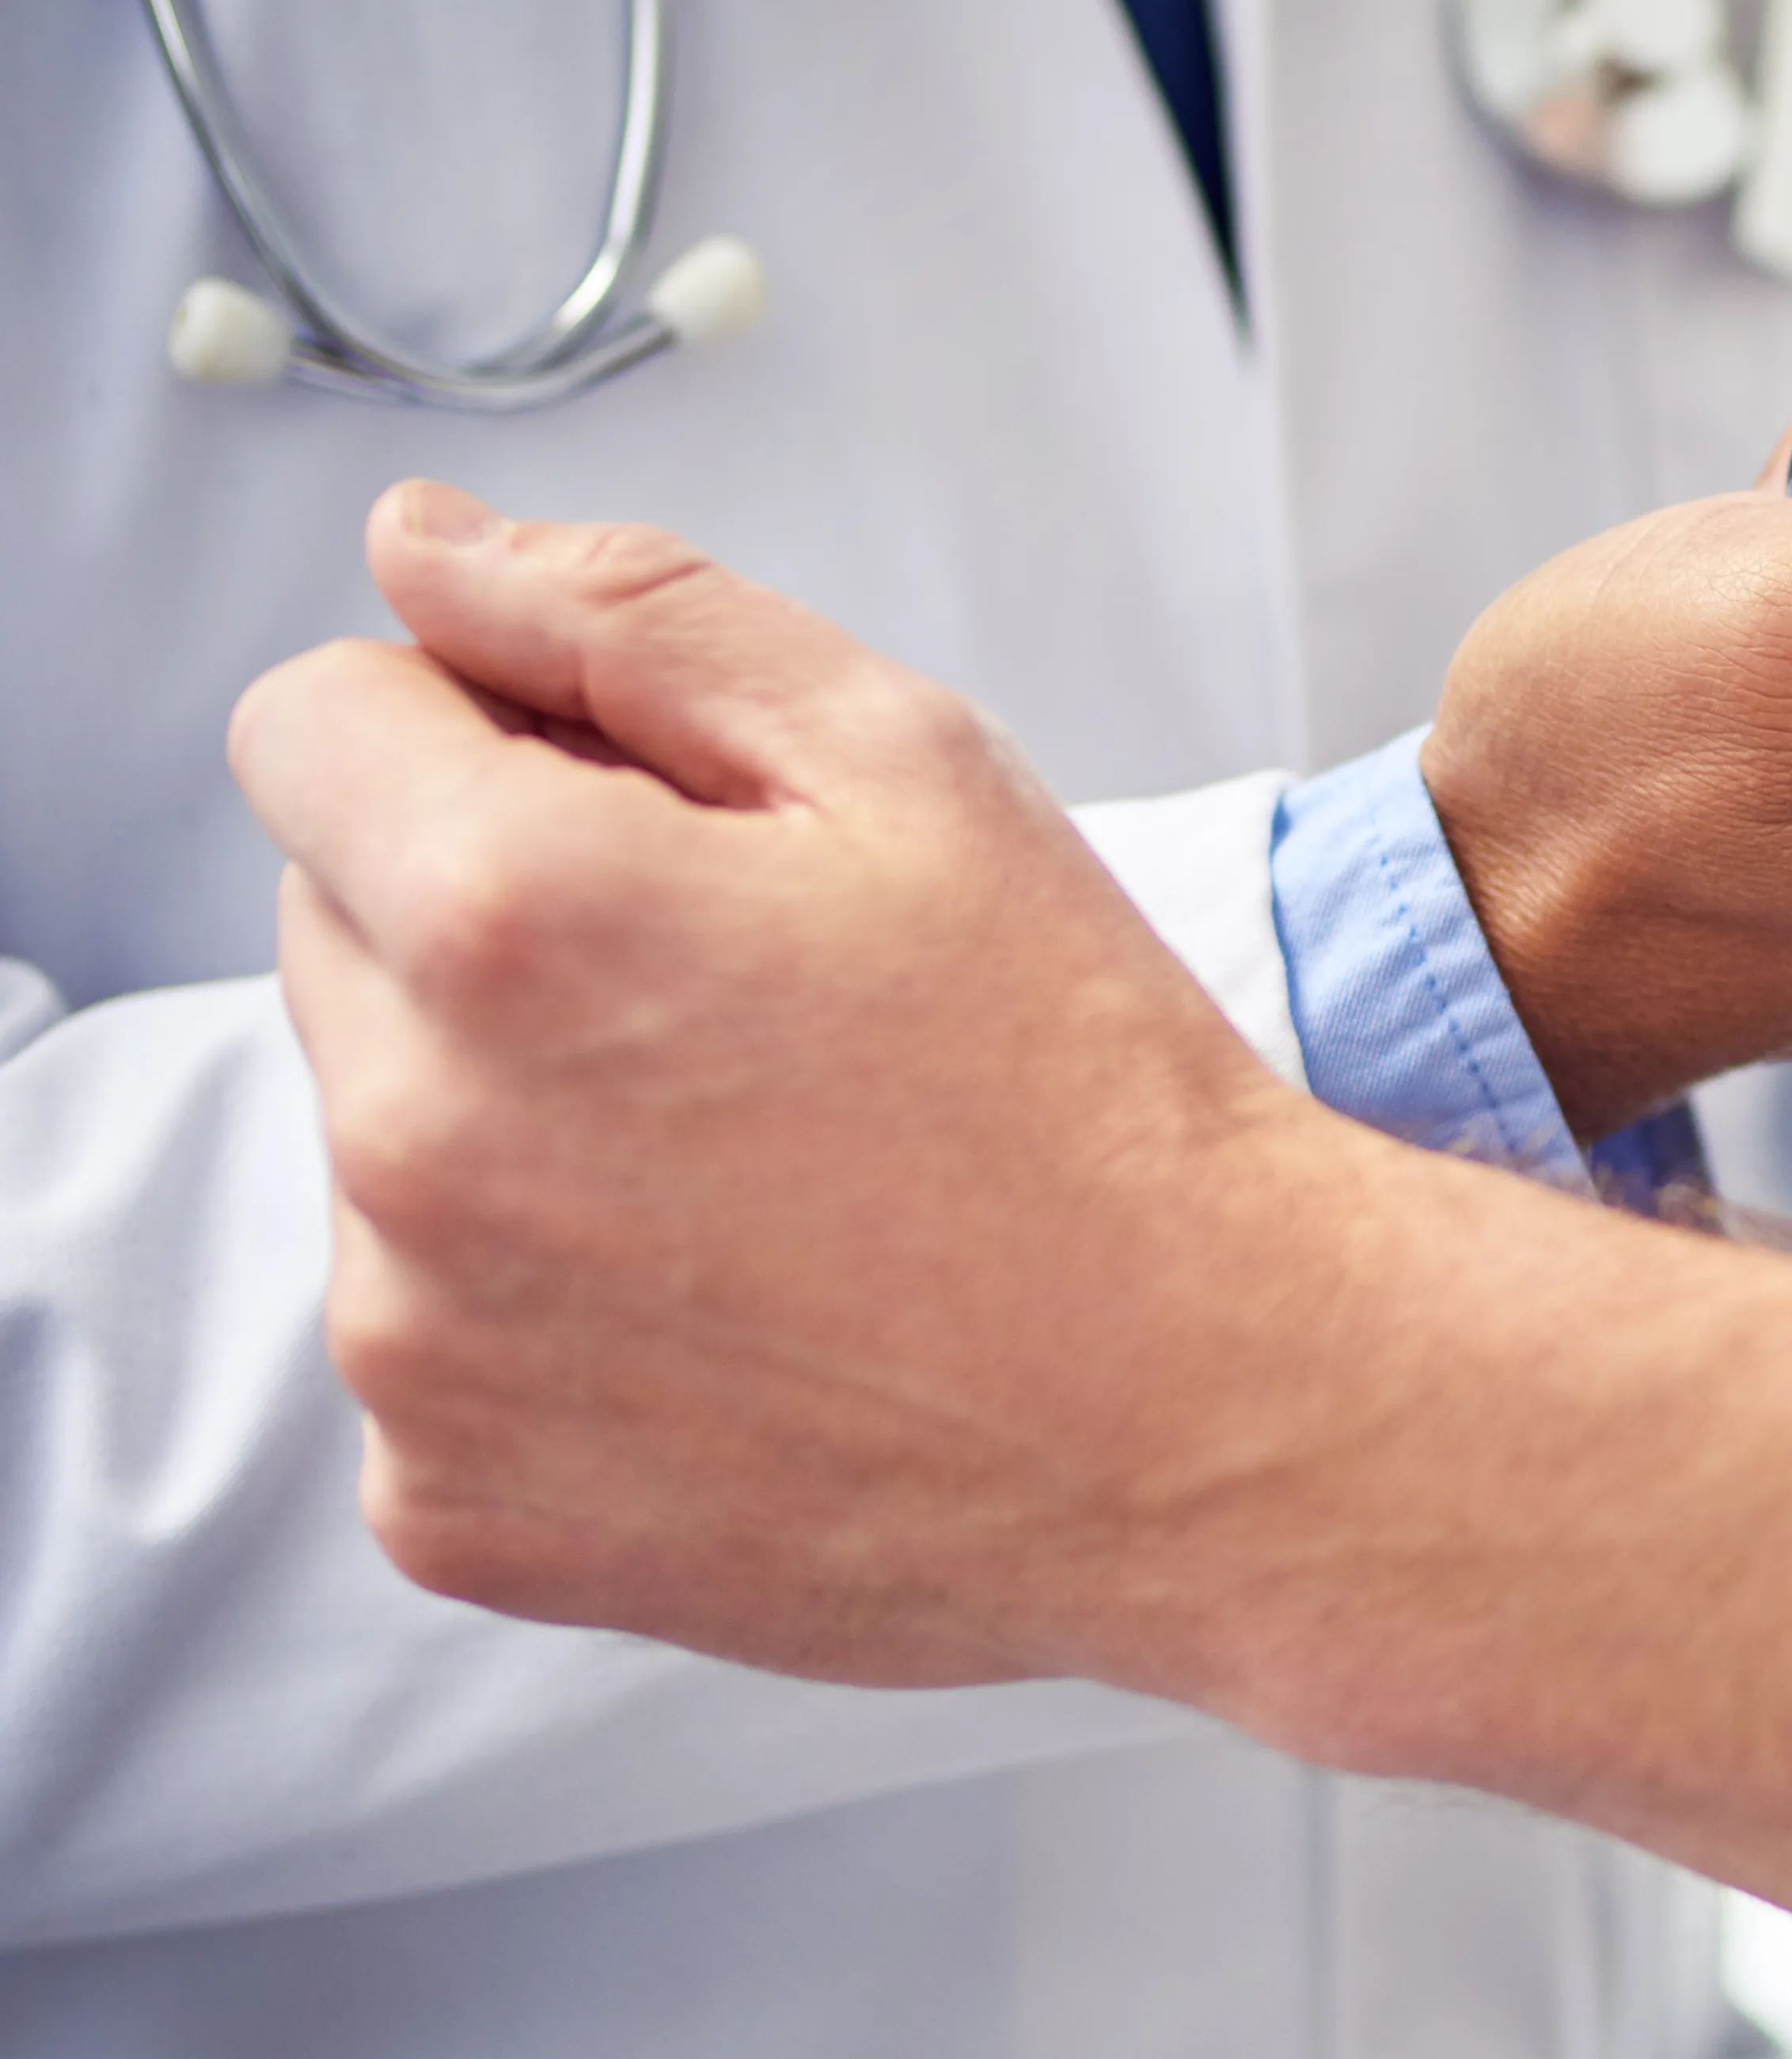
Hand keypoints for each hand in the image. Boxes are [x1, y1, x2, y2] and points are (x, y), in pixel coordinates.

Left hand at [224, 482, 1404, 1694]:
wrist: (1219, 1416)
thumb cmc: (1089, 1089)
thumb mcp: (911, 767)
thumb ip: (630, 619)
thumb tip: (415, 550)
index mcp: (510, 916)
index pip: (305, 724)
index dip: (473, 730)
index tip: (626, 810)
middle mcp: (413, 1138)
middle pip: (333, 928)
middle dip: (493, 928)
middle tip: (744, 1008)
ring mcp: (415, 1345)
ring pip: (372, 1138)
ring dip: (506, 1121)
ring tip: (758, 1177)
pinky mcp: (450, 1508)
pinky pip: (419, 1342)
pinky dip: (536, 1319)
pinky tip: (731, 1319)